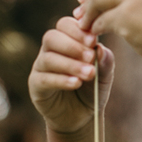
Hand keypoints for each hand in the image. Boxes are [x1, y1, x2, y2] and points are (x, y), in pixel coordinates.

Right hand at [29, 16, 114, 133]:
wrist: (82, 116)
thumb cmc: (93, 89)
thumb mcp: (104, 75)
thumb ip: (105, 61)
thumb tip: (100, 49)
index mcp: (67, 40)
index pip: (65, 25)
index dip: (78, 30)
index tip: (93, 41)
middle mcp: (51, 50)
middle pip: (51, 37)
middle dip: (72, 46)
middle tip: (90, 57)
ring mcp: (41, 66)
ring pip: (48, 58)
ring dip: (70, 64)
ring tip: (89, 74)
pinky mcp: (35, 85)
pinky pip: (44, 79)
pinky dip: (61, 80)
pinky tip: (76, 83)